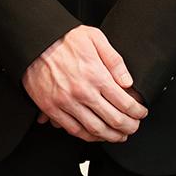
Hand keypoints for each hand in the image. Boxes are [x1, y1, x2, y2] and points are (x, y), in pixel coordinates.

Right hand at [22, 26, 145, 142]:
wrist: (34, 41)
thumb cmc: (63, 38)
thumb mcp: (95, 38)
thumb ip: (114, 60)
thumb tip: (128, 81)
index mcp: (96, 75)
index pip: (125, 103)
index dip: (138, 112)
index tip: (141, 113)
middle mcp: (82, 92)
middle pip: (113, 120)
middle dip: (129, 127)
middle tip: (134, 127)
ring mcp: (66, 103)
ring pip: (95, 129)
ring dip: (111, 136)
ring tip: (119, 136)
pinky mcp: (51, 108)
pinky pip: (73, 130)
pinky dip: (88, 137)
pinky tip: (96, 135)